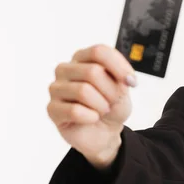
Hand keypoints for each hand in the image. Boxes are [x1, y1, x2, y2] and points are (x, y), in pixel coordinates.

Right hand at [47, 44, 137, 167]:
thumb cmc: (110, 105)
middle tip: (111, 102)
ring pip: (83, 91)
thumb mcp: (123, 88)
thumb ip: (121, 78)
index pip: (99, 51)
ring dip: (101, 105)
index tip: (131, 82)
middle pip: (92, 71)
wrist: (104, 132)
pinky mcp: (52, 109)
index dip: (119, 67)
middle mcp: (65, 69)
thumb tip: (124, 79)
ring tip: (101, 110)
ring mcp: (56, 88)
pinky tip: (91, 118)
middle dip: (110, 91)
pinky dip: (90, 117)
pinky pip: (74, 111)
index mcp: (82, 58)